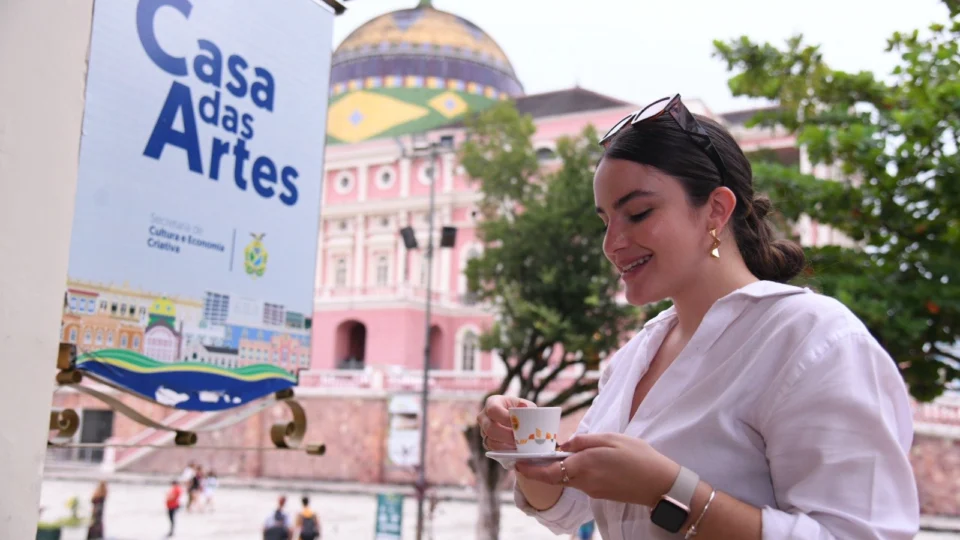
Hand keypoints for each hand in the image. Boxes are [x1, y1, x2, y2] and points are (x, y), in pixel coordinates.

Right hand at [476, 395, 534, 451]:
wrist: (516, 419)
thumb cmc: (520, 410)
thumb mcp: (525, 405)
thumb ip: (526, 406)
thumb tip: (524, 407)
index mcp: (492, 402)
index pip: (493, 410)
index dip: (505, 418)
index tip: (518, 424)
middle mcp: (484, 416)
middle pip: (490, 428)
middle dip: (507, 435)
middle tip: (520, 439)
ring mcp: (483, 430)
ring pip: (490, 441)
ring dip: (506, 445)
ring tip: (519, 445)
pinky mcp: (486, 442)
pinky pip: (492, 449)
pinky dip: (504, 450)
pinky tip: (514, 449)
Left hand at [514, 433, 679, 507]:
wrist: (659, 484)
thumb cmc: (638, 457)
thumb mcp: (610, 438)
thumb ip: (584, 441)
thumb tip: (565, 444)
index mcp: (584, 464)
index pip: (549, 471)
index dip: (531, 469)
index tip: (518, 464)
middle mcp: (584, 481)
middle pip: (555, 476)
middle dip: (542, 468)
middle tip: (531, 458)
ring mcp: (592, 490)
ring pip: (568, 479)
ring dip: (559, 469)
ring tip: (557, 455)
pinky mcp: (600, 494)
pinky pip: (580, 482)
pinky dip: (574, 472)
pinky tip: (582, 462)